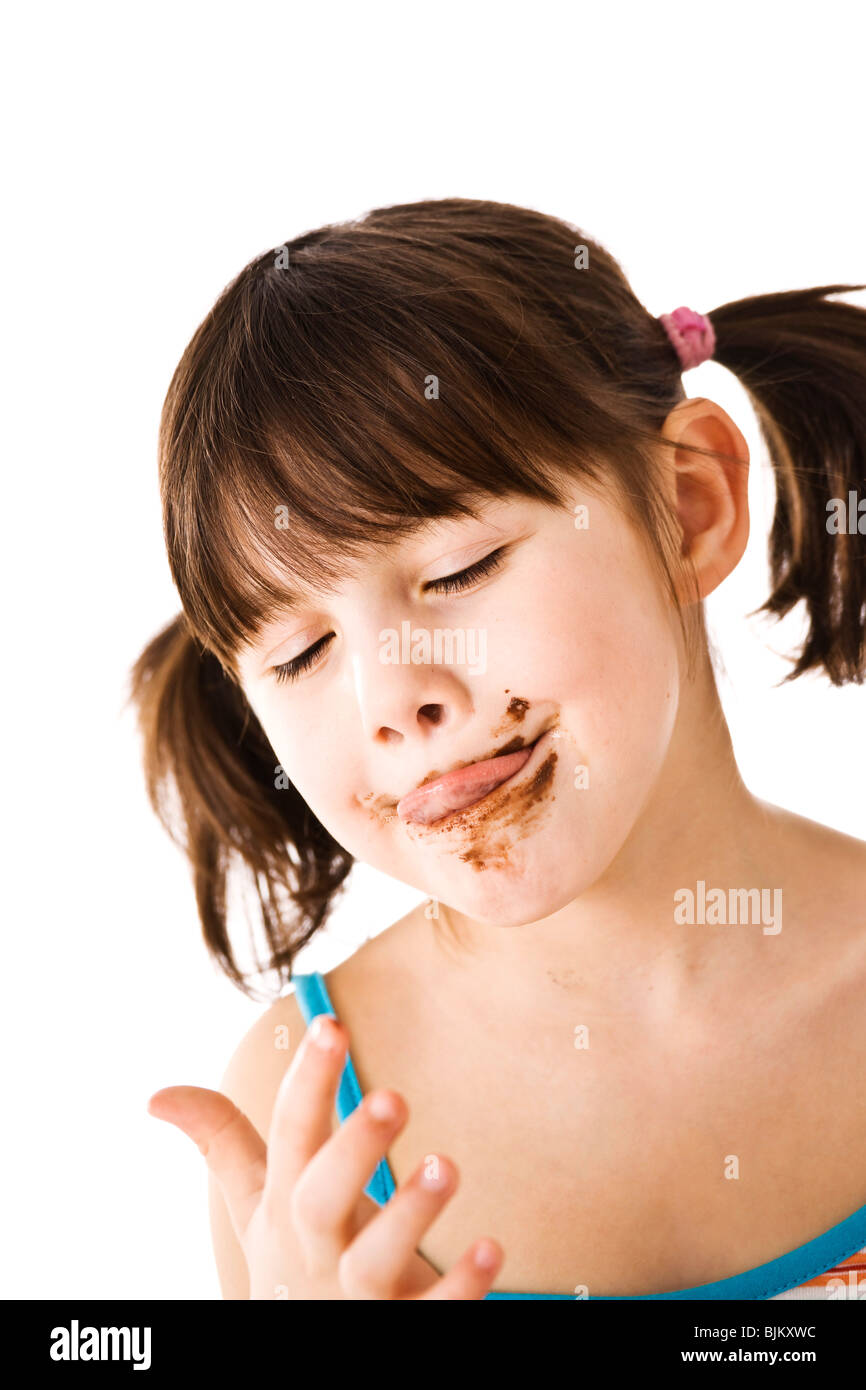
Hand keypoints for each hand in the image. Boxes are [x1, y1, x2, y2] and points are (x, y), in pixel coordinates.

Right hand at [147, 1013, 503, 1298]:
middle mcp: (315, 1250)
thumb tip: (157, 1094)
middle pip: (321, 1201)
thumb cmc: (293, 1265)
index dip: (306, 1080)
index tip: (332, 1024)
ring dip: (410, 1214)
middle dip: (352, 1150)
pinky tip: (491, 1248)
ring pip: (375, 1262)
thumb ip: (222, 1144)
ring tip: (448, 1164)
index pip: (288, 1135)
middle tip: (394, 1097)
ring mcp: (357, 1299)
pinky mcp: (404, 1332)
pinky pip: (433, 1315)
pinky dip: (460, 1285)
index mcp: (284, 1207)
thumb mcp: (256, 1208)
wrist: (316, 1356)